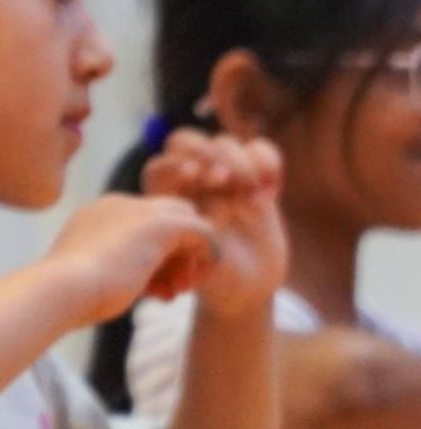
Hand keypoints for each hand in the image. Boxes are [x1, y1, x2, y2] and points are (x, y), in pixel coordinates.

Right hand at [43, 194, 214, 326]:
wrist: (61, 290)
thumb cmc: (67, 294)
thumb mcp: (87, 277)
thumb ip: (109, 270)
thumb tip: (132, 283)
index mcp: (95, 215)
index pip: (138, 225)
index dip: (151, 256)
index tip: (152, 289)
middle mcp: (117, 206)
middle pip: (164, 220)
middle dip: (173, 255)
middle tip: (174, 288)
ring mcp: (139, 211)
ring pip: (184, 224)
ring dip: (187, 260)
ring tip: (178, 293)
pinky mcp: (161, 224)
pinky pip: (202, 231)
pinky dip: (207, 254)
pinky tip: (199, 280)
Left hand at [143, 130, 286, 318]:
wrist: (244, 287)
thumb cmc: (210, 279)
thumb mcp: (195, 262)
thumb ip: (192, 235)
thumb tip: (196, 211)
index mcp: (165, 201)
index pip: (158, 167)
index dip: (173, 167)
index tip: (193, 179)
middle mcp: (190, 184)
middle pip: (185, 141)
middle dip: (205, 155)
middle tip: (221, 180)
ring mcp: (224, 178)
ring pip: (224, 143)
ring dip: (239, 163)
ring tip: (252, 197)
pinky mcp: (256, 179)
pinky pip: (259, 149)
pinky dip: (268, 162)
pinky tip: (271, 192)